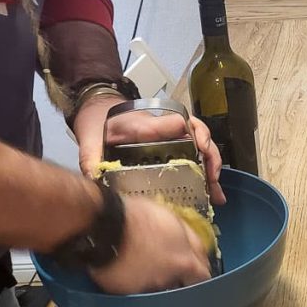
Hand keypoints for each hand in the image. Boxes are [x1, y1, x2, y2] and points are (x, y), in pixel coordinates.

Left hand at [72, 96, 226, 204]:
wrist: (96, 113)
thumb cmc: (96, 123)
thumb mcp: (90, 140)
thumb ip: (91, 158)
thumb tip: (95, 178)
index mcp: (147, 125)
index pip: (178, 122)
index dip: (195, 132)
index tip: (201, 147)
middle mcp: (165, 129)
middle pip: (199, 135)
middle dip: (211, 157)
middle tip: (213, 179)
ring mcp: (171, 137)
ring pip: (201, 148)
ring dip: (212, 169)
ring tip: (216, 193)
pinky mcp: (172, 147)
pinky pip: (195, 156)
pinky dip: (205, 173)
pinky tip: (210, 191)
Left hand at [89, 196, 211, 293]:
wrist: (101, 222)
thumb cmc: (117, 260)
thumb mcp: (134, 289)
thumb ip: (154, 290)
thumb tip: (158, 290)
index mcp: (184, 262)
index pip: (203, 276)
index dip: (198, 284)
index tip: (191, 289)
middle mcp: (184, 238)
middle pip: (200, 251)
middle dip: (195, 262)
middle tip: (185, 270)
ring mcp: (171, 219)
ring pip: (185, 233)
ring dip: (181, 244)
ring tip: (167, 252)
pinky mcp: (156, 206)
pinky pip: (168, 221)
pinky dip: (164, 231)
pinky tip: (152, 235)